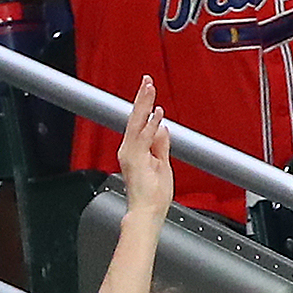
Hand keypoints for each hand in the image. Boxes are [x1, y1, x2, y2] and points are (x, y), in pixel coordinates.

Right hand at [118, 76, 173, 218]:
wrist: (148, 212)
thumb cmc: (153, 194)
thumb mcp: (162, 163)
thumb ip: (161, 145)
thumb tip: (162, 127)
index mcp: (136, 150)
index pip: (139, 122)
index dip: (144, 104)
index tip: (149, 89)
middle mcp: (130, 150)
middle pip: (135, 118)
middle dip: (142, 98)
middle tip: (147, 80)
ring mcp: (131, 155)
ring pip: (137, 123)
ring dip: (144, 105)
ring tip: (150, 88)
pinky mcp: (136, 160)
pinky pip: (144, 139)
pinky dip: (151, 125)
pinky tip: (158, 113)